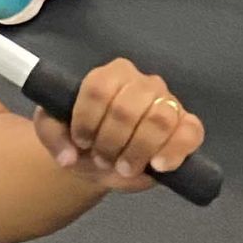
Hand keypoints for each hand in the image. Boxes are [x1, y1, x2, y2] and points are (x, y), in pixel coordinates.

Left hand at [33, 58, 206, 193]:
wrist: (104, 160)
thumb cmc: (82, 140)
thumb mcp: (55, 133)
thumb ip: (52, 135)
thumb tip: (69, 156)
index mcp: (110, 75)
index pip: (99, 88)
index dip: (87, 120)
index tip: (81, 142)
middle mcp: (142, 82)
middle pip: (128, 107)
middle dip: (111, 142)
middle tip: (102, 159)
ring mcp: (168, 101)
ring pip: (160, 118)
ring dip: (138, 150)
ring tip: (124, 167)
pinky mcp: (187, 125)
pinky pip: (191, 131)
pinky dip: (175, 150)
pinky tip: (158, 166)